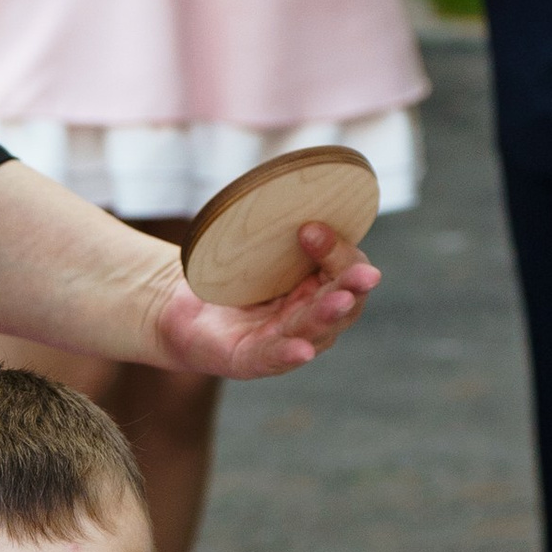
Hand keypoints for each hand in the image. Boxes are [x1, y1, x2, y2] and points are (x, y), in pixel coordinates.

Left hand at [155, 221, 379, 381]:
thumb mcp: (261, 250)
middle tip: (367, 275)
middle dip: (352, 288)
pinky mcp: (252, 361)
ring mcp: (285, 342)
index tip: (311, 227)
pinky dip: (290, 354)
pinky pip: (275, 358)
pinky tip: (302, 351)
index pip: (345, 272)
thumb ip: (282, 229)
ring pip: (315, 331)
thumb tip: (294, 191)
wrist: (184, 310)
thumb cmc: (232, 278)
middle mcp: (312, 319)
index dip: (340, 253)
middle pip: (341, 305)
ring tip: (340, 301)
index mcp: (320, 288)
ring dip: (328, 315)